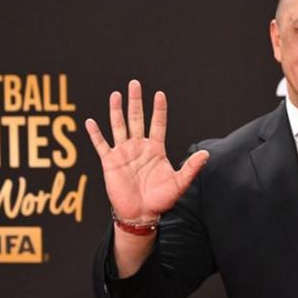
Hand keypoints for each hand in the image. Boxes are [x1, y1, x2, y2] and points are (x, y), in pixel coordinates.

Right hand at [85, 80, 209, 222]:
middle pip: (137, 119)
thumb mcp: (179, 183)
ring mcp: (124, 153)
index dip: (158, 109)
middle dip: (136, 102)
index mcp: (156, 149)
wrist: (142, 214)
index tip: (159, 94)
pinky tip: (91, 122)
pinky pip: (101, 145)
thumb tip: (206, 154)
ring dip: (116, 110)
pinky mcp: (110, 162)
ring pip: (119, 126)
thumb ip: (191, 167)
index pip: (157, 124)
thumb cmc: (161, 200)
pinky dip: (96, 134)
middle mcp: (139, 147)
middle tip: (135, 83)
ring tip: (116, 94)